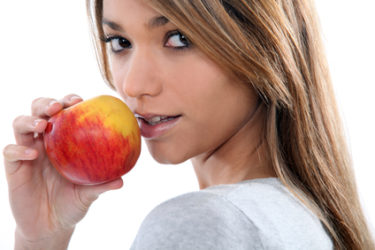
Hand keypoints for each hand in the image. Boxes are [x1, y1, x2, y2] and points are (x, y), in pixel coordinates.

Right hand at [3, 94, 123, 248]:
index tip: (81, 100)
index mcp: (64, 141)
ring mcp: (28, 152)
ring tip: (43, 125)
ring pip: (21, 124)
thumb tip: (122, 180)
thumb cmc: (73, 203)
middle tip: (58, 107)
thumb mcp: (89, 194)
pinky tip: (33, 154)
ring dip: (30, 120)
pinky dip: (19, 149)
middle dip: (46, 103)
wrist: (51, 226)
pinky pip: (11, 152)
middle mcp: (45, 142)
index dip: (69, 102)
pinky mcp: (14, 167)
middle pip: (39, 111)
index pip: (64, 113)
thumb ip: (102, 186)